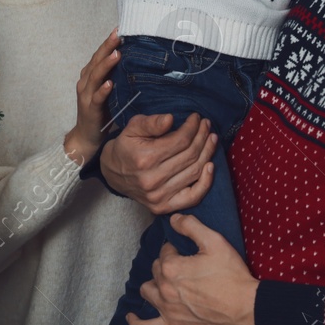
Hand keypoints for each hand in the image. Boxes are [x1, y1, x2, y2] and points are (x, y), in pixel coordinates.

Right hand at [64, 29, 119, 166]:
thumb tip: (142, 65)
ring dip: (105, 64)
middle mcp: (86, 82)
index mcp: (91, 76)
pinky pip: (96, 98)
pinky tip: (109, 84)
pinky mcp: (90, 109)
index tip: (120, 29)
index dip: (108, 42)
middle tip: (118, 35)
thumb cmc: (102, 113)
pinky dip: (102, 90)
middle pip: (96, 60)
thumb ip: (119, 79)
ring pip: (95, 75)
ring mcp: (86, 95)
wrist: (86, 137)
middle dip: (107, 47)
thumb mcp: (111, 93)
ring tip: (116, 54)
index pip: (100, 55)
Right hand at [99, 112, 215, 214]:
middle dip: (202, 137)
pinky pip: (193, 197)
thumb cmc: (125, 146)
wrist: (112, 173)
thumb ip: (151, 123)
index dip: (192, 127)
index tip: (196, 118)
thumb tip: (170, 119)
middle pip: (190, 155)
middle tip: (206, 125)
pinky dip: (206, 182)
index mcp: (145, 158)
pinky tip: (211, 166)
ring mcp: (159, 196)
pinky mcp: (164, 207)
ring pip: (194, 172)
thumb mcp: (132, 128)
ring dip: (207, 153)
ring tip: (211, 138)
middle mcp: (153, 179)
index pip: (180, 141)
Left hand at [127, 214, 259, 324]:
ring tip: (164, 282)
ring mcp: (167, 308)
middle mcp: (164, 288)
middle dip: (166, 264)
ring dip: (153, 284)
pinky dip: (137, 323)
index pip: (164, 251)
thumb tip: (173, 219)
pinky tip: (130, 317)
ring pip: (148, 291)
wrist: (245, 308)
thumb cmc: (231, 275)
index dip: (175, 248)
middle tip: (184, 265)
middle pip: (156, 270)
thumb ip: (191, 226)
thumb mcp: (215, 241)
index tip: (187, 251)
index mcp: (172, 267)